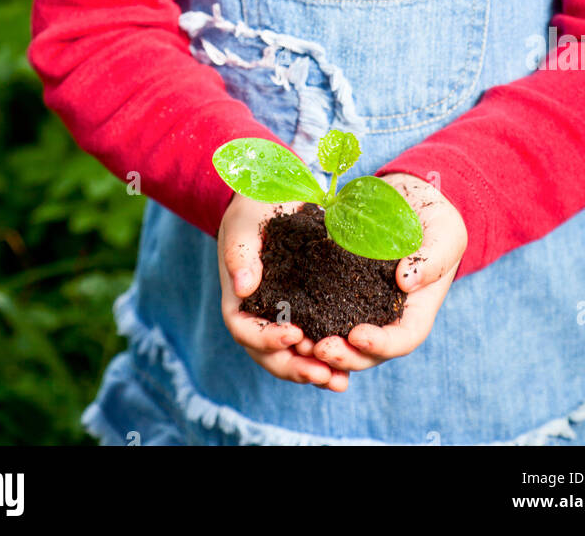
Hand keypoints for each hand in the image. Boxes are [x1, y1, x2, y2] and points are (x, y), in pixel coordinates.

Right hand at [217, 191, 351, 391]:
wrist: (271, 202)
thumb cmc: (252, 211)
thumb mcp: (243, 224)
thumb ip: (240, 253)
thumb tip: (243, 287)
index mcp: (238, 300)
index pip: (245, 329)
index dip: (266, 338)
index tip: (294, 333)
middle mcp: (258, 317)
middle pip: (268, 355)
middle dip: (294, 368)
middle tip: (322, 373)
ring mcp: (280, 320)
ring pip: (291, 357)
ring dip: (313, 372)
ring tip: (338, 381)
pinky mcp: (304, 315)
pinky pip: (312, 344)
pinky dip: (325, 360)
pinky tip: (346, 373)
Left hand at [293, 173, 467, 374]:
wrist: (411, 201)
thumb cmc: (437, 220)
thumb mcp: (446, 234)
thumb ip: (432, 259)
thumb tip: (406, 281)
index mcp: (416, 310)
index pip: (402, 339)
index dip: (381, 344)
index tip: (357, 334)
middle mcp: (387, 316)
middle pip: (367, 351)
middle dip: (344, 355)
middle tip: (318, 348)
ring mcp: (362, 305)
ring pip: (341, 337)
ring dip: (319, 345)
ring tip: (297, 340)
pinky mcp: (340, 287)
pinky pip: (323, 308)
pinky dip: (307, 317)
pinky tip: (287, 314)